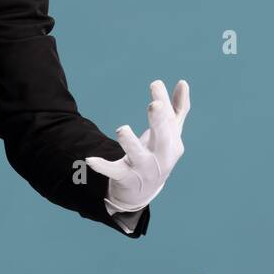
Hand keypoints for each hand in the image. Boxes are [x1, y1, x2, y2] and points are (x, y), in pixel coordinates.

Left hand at [86, 79, 189, 209]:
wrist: (143, 192)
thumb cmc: (158, 155)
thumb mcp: (170, 134)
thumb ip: (178, 109)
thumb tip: (183, 82)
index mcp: (172, 144)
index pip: (170, 120)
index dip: (164, 102)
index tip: (155, 83)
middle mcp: (160, 157)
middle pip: (162, 139)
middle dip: (159, 122)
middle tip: (154, 105)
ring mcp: (143, 169)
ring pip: (138, 156)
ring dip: (130, 143)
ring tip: (122, 129)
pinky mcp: (125, 178)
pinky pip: (114, 172)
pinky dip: (102, 167)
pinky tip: (90, 160)